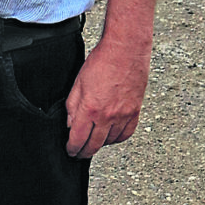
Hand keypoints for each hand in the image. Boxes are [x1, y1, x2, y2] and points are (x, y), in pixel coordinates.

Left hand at [65, 36, 150, 158]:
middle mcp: (108, 116)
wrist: (126, 51)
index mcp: (90, 109)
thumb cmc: (101, 62)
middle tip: (79, 153)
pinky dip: (117, 138)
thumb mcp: (77, 83)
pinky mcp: (135, 112)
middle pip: (95, 145)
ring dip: (100, 144)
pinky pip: (126, 134)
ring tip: (93, 142)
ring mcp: (124, 116)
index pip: (79, 139)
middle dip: (84, 152)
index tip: (70, 151)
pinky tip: (110, 135)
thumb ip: (72, 106)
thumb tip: (70, 124)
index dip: (72, 148)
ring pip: (111, 141)